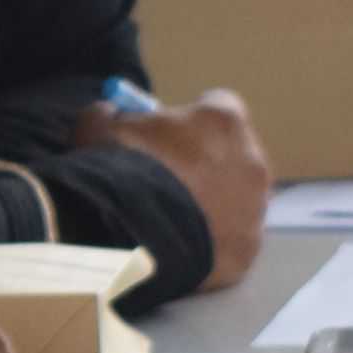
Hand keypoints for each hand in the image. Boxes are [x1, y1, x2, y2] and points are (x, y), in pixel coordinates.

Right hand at [73, 88, 271, 290]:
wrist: (133, 240)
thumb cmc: (120, 173)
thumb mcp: (97, 129)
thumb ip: (109, 116)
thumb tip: (109, 115)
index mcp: (223, 120)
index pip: (218, 104)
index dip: (191, 118)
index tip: (169, 133)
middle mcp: (252, 159)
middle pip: (233, 153)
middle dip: (206, 162)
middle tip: (170, 178)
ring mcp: (255, 207)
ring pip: (237, 198)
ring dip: (212, 203)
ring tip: (171, 218)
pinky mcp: (249, 248)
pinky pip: (231, 238)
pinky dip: (210, 241)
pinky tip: (180, 245)